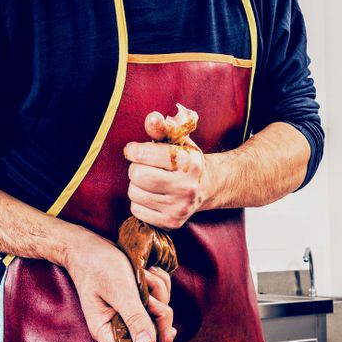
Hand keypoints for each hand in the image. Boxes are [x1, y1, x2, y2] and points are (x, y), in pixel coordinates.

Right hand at [63, 228, 175, 341]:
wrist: (87, 245)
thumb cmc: (98, 266)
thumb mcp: (118, 290)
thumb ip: (134, 317)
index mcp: (107, 332)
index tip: (169, 331)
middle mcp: (119, 326)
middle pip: (154, 336)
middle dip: (160, 313)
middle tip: (150, 294)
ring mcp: (130, 313)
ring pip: (160, 313)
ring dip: (159, 292)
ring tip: (144, 274)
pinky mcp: (137, 299)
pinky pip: (160, 297)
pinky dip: (159, 283)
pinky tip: (148, 271)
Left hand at [123, 111, 206, 229]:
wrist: (207, 186)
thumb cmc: (185, 159)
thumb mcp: (177, 140)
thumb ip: (162, 128)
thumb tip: (152, 119)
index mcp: (188, 162)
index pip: (144, 154)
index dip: (134, 151)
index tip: (134, 151)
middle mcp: (186, 187)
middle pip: (137, 175)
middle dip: (136, 168)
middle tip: (146, 167)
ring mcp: (179, 207)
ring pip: (134, 193)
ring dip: (137, 185)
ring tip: (151, 181)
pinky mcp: (171, 222)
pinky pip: (136, 210)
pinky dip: (139, 202)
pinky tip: (153, 195)